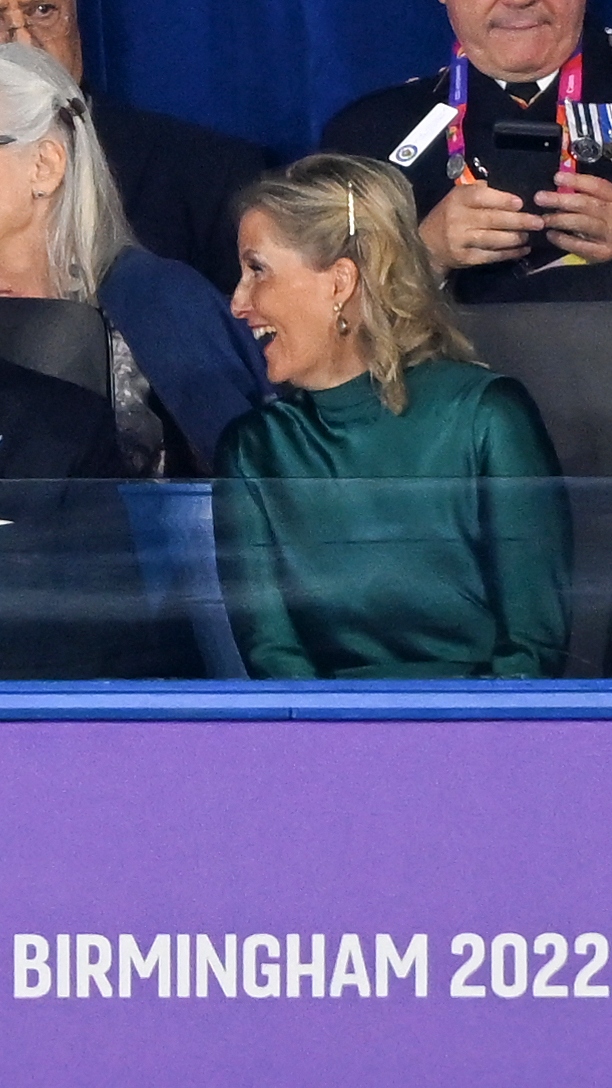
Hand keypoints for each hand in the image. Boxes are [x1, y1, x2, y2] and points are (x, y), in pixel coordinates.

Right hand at [419, 181, 544, 276]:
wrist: (427, 244)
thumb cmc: (448, 216)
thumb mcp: (457, 197)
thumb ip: (479, 192)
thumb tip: (507, 194)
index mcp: (457, 200)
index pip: (481, 198)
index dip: (502, 200)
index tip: (520, 203)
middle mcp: (458, 219)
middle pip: (492, 220)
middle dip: (518, 221)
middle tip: (538, 222)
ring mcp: (460, 241)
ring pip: (492, 239)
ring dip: (514, 238)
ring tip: (530, 236)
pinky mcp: (464, 258)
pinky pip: (490, 256)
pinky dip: (507, 254)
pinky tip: (521, 250)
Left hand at [535, 173, 611, 262]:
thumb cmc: (610, 221)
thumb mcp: (607, 204)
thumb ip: (591, 196)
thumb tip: (564, 188)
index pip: (597, 186)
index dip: (576, 181)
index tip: (557, 178)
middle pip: (586, 204)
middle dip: (561, 200)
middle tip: (539, 198)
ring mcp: (609, 235)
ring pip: (581, 223)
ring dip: (559, 219)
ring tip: (543, 218)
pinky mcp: (602, 253)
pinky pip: (579, 245)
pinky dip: (563, 240)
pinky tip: (550, 235)